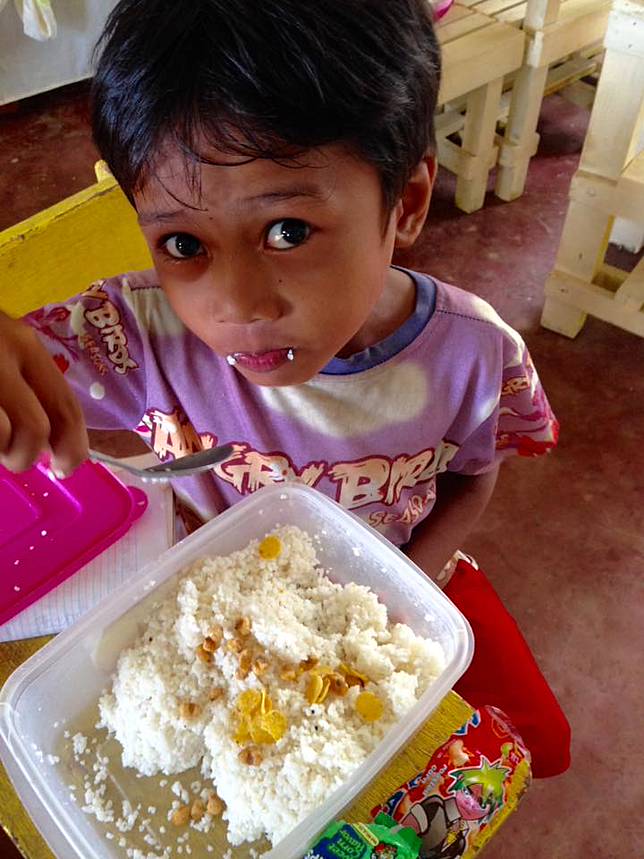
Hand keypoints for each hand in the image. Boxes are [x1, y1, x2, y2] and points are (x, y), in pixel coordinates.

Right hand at [0, 311, 87, 474]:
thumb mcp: (3, 348)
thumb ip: (27, 385)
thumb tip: (54, 443)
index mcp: (23, 345)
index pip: (65, 405)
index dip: (72, 447)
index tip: (66, 468)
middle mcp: (0, 355)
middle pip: (34, 428)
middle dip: (26, 456)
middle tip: (11, 457)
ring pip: (0, 436)